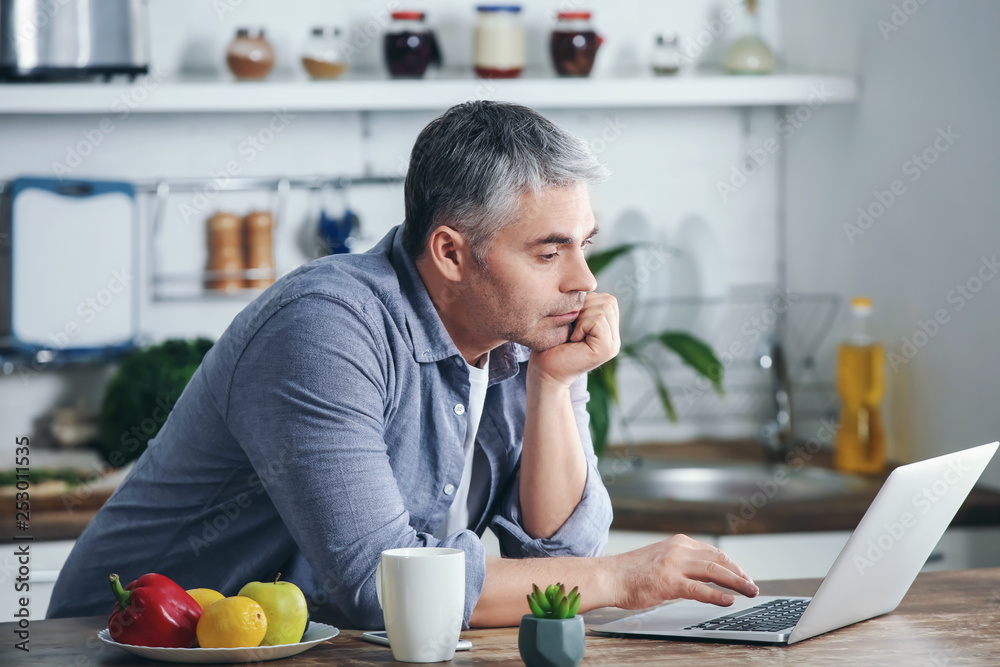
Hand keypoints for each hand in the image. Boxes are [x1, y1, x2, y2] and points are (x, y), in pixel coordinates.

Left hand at [530, 292, 619, 386]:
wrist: (544, 371)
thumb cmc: (551, 344)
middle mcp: (614, 337)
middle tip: (572, 328)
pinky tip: (573, 339)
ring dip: (582, 317)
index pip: (607, 299)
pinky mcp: (607, 349)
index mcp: (608, 329)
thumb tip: (587, 285)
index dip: (586, 303)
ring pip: (604, 308)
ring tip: (573, 334)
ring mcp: (613, 344)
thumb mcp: (570, 318)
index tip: (572, 321)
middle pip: (608, 301)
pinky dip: (582, 325)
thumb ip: (585, 305)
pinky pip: (598, 320)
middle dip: (585, 308)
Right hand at [609, 534, 758, 608]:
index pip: (713, 552)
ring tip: (749, 592)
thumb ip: (680, 563)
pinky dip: (716, 594)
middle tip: (752, 586)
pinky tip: (728, 600)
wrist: (609, 576)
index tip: (742, 576)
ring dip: (736, 582)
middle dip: (739, 574)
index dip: (732, 565)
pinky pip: (699, 588)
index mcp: (678, 543)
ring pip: (714, 571)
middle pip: (718, 560)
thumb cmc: (631, 573)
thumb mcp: (660, 559)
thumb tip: (701, 576)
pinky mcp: (668, 582)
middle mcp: (678, 550)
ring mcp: (674, 565)